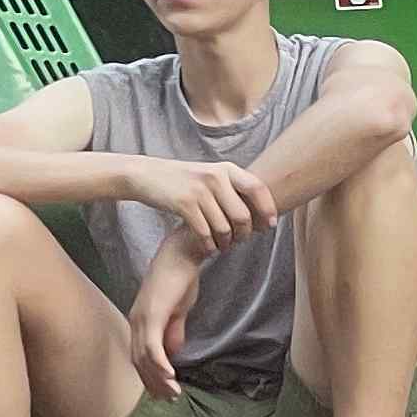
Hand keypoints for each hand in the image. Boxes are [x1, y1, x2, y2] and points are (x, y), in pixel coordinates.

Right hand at [122, 153, 274, 253]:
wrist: (146, 175)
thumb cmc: (183, 179)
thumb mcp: (210, 174)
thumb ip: (233, 187)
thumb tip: (261, 211)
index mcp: (226, 169)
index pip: (258, 188)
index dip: (268, 209)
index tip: (270, 226)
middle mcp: (215, 177)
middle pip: (243, 215)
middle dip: (245, 234)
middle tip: (240, 241)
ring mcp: (199, 190)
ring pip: (225, 228)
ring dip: (227, 242)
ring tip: (224, 246)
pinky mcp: (184, 204)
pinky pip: (206, 233)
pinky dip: (210, 245)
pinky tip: (209, 248)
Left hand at [127, 236, 200, 399]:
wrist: (182, 256)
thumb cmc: (181, 280)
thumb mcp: (178, 311)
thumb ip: (174, 331)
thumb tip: (173, 352)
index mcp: (141, 322)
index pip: (140, 357)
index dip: (151, 378)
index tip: (165, 393)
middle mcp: (136, 322)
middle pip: (139, 362)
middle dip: (155, 384)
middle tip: (171, 398)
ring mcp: (142, 319)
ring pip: (145, 358)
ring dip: (159, 378)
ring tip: (174, 392)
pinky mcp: (153, 316)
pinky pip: (153, 346)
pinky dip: (160, 363)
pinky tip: (172, 376)